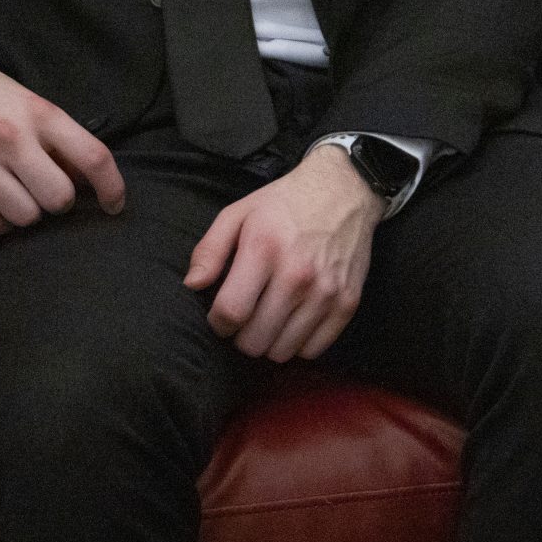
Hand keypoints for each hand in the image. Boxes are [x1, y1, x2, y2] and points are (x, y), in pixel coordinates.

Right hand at [0, 38, 125, 234]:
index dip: (112, 188)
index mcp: (39, 114)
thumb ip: (58, 138)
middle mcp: (10, 137)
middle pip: (58, 198)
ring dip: (27, 213)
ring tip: (17, 194)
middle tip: (46, 190)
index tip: (115, 204)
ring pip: (24, 216)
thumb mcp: (29, 102)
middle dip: (59, 202)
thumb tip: (88, 180)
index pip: (92, 157)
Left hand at [185, 145, 382, 361]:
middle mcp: (297, 275)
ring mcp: (326, 292)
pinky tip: (294, 320)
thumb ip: (210, 249)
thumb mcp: (238, 213)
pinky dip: (299, 343)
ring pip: (282, 352)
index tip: (221, 315)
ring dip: (269, 341)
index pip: (231, 312)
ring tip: (270, 318)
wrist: (343, 189)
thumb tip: (193, 285)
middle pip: (255, 340)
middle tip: (247, 316)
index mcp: (264, 249)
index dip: (218, 323)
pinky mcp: (348, 303)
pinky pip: (313, 350)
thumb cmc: (285, 203)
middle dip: (241, 335)